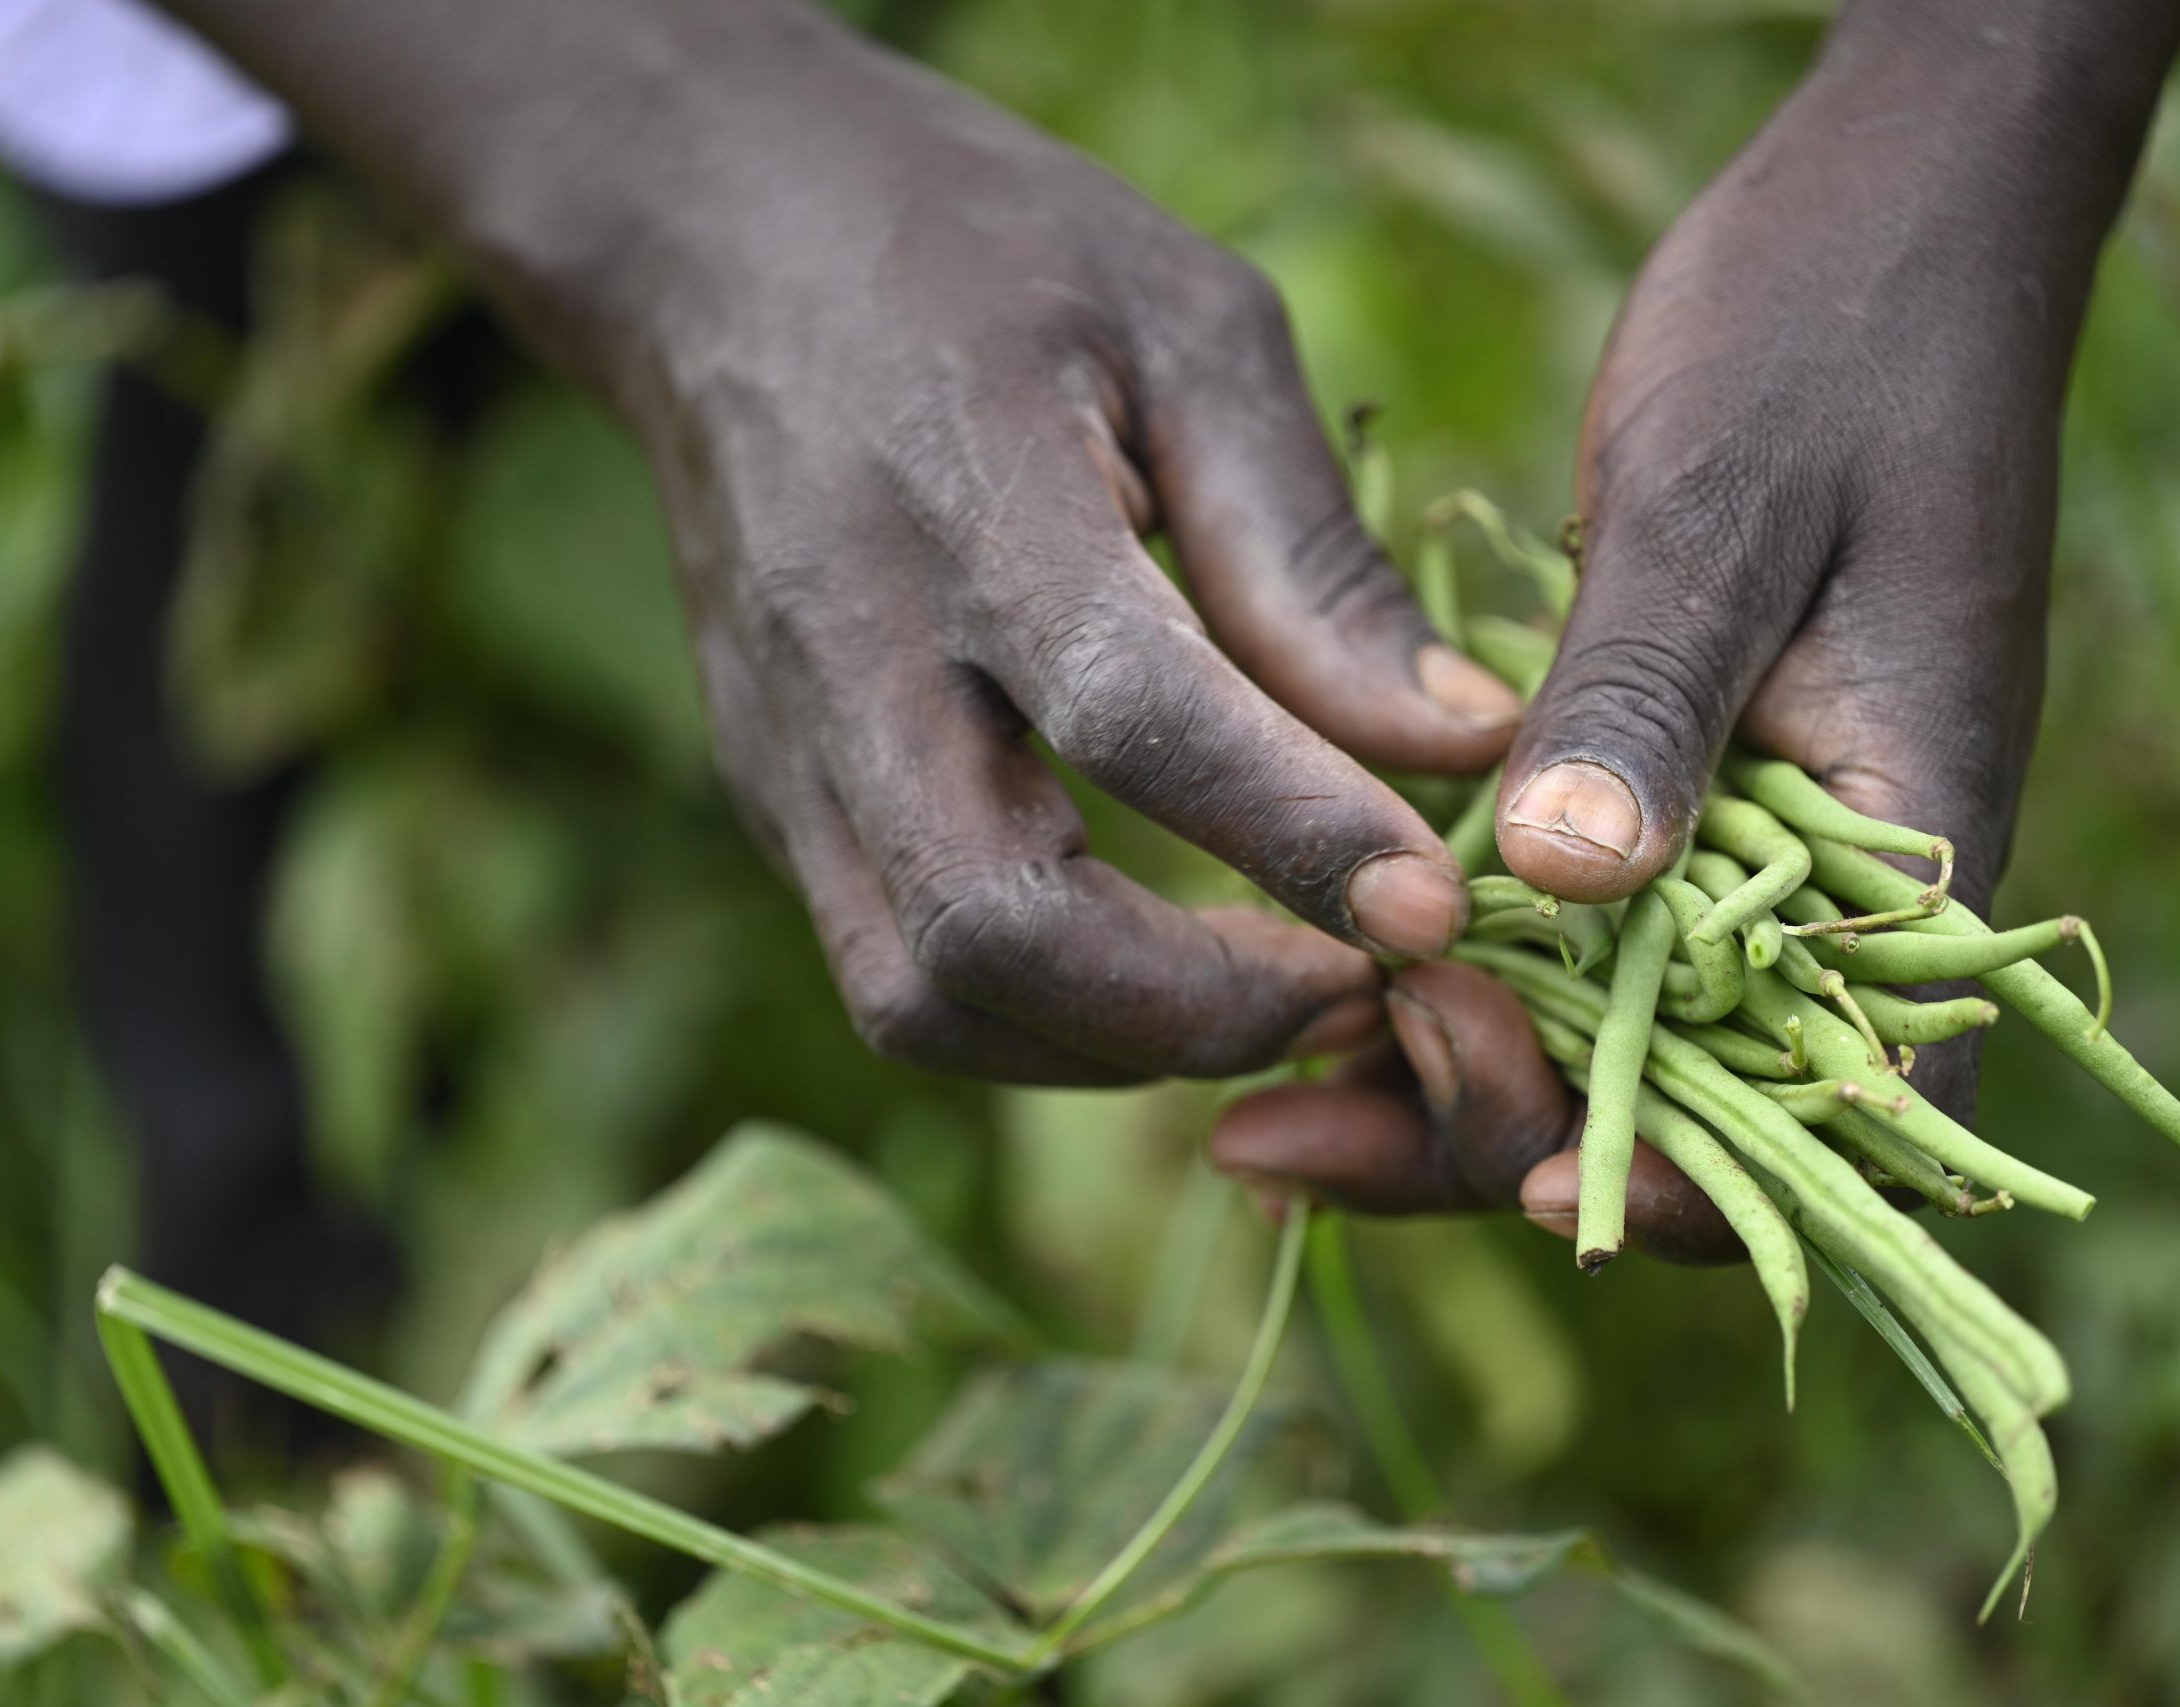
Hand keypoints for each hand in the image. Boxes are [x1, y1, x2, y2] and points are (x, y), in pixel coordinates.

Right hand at [152, 0, 1529, 1082]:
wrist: (717, 245)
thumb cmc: (987, 259)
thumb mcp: (1189, 329)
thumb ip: (1312, 552)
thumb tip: (1462, 745)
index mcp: (968, 494)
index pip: (1126, 710)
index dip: (1291, 829)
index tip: (1437, 909)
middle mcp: (848, 650)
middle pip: (993, 924)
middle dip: (1201, 1007)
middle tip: (1360, 987)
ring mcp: (785, 744)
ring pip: (927, 999)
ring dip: (1119, 1044)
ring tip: (1272, 993)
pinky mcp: (771, 796)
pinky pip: (899, 981)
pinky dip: (1044, 1023)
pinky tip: (1159, 972)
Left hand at [1213, 0, 2179, 1253]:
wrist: (1886, 226)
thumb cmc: (1828, 339)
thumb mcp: (1720, 512)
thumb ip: (1647, 702)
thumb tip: (1568, 885)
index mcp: (1916, 835)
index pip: (1849, 1099)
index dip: (1694, 1180)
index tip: (1520, 1190)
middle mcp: (1851, 876)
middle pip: (1695, 1102)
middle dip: (1496, 1139)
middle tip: (1273, 1132)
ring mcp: (1769, 838)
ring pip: (1616, 1031)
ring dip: (1452, 1073)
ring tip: (1255, 1098)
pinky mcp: (1688, 787)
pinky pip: (1584, 931)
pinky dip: (1464, 968)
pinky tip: (1318, 976)